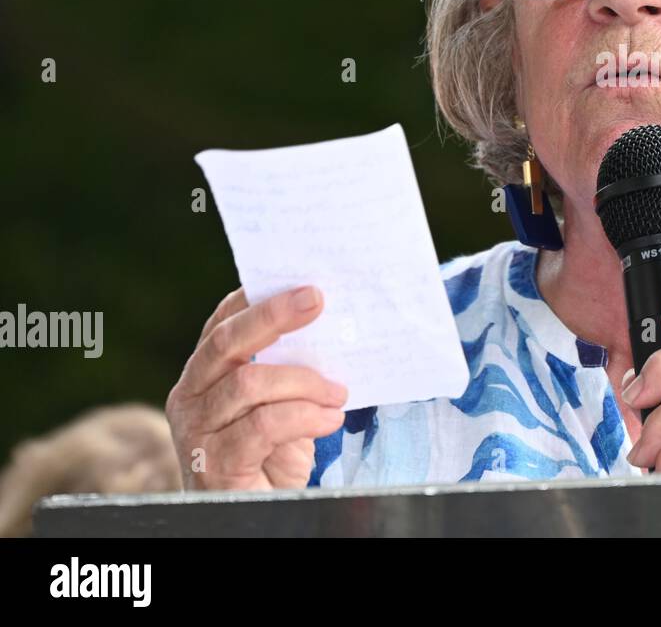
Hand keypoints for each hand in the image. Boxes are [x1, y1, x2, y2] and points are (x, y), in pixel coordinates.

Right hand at [165, 285, 348, 490]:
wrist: (258, 516)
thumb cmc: (272, 455)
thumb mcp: (282, 404)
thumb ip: (291, 368)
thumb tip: (331, 324)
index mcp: (203, 375)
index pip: (221, 325)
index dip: (254, 300)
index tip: (296, 279)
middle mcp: (188, 398)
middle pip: (226, 343)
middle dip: (274, 316)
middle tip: (318, 300)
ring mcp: (196, 432)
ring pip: (249, 384)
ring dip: (305, 382)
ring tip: (338, 392)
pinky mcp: (214, 463)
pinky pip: (263, 425)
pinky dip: (305, 417)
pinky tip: (329, 420)